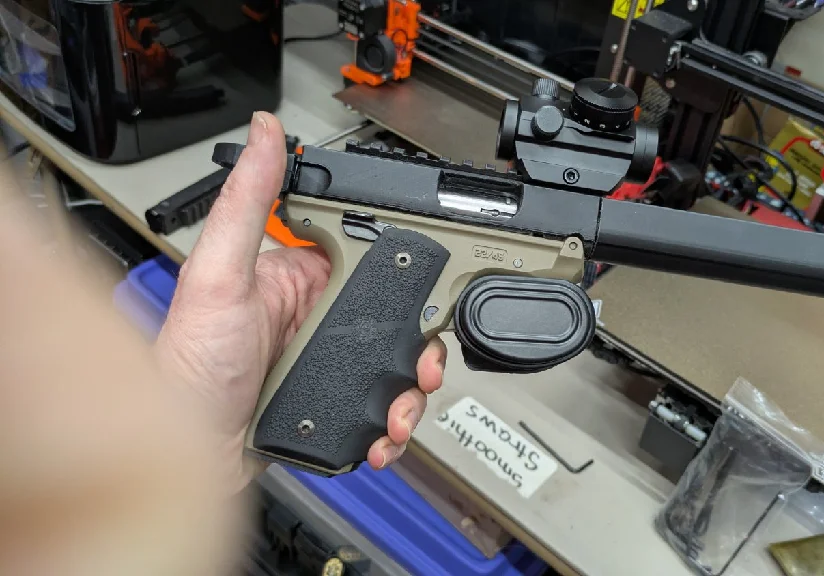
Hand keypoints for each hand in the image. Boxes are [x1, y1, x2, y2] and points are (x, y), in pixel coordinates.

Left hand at [155, 112, 446, 492]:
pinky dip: (391, 425)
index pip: (368, 258)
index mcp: (296, 278)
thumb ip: (246, 203)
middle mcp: (316, 319)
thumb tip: (264, 132)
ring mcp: (327, 365)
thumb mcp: (219, 275)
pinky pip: (379, 409)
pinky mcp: (331, 406)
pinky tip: (382, 434)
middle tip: (423, 364)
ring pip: (396, 368)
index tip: (430, 281)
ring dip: (410, 392)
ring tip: (398, 410)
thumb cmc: (188, 365)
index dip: (404, 269)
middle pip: (396, 321)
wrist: (189, 451)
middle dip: (421, 346)